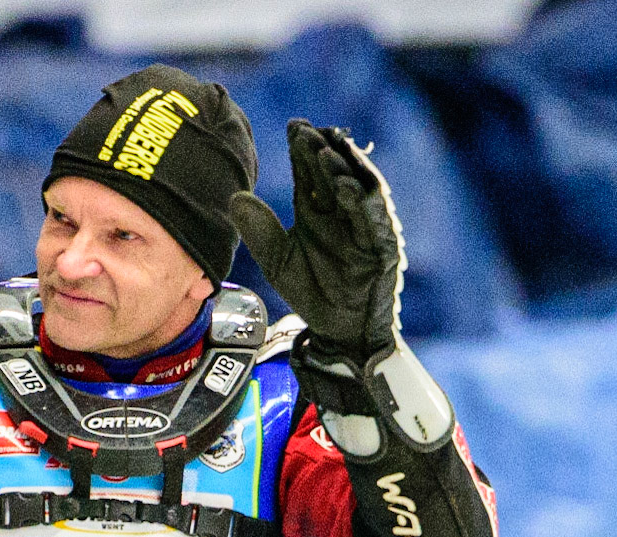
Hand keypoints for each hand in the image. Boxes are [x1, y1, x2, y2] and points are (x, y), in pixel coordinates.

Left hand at [230, 119, 406, 358]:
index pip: (311, 172)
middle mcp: (342, 212)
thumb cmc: (313, 291)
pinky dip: (359, 200)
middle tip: (305, 130)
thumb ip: (259, 230)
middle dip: (321, 149)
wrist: (338, 329)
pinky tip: (343, 185)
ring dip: (342, 167)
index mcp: (317, 210)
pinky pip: (372, 218)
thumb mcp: (277, 261)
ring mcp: (363, 226)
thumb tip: (235, 198)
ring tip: (325, 148)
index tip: (292, 127)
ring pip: (356, 187)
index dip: (302, 150)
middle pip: (333, 172)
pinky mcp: (381, 245)